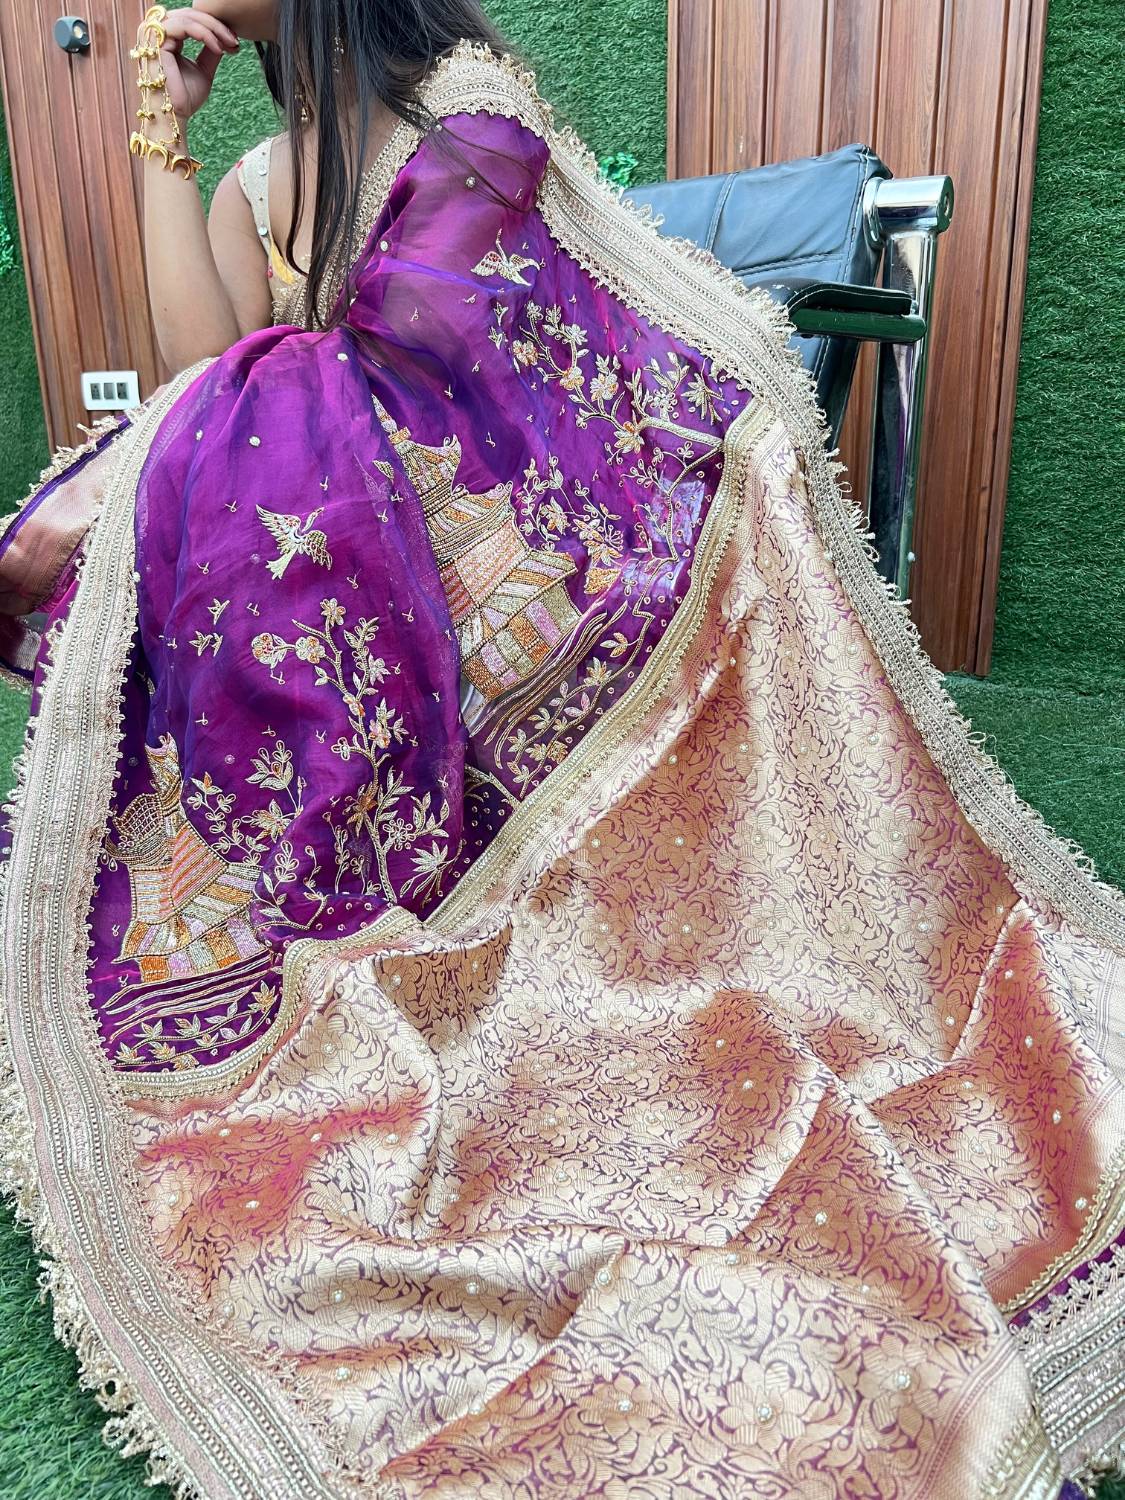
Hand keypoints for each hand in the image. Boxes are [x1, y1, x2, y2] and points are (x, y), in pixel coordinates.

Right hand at [143, 7, 239, 121]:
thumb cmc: (185, 98)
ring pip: (189, 17)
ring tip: (229, 44)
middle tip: (234, 40)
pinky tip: (218, 48)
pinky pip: (185, 26)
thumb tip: (225, 38)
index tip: (234, 42)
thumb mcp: (204, 70)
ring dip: (214, 29)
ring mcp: (154, 35)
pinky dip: (205, 34)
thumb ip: (210, 51)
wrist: (175, 115)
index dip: (214, 27)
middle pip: (190, 14)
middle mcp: (157, 33)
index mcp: (167, 38)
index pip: (191, 20)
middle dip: (216, 25)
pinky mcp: (156, 40)